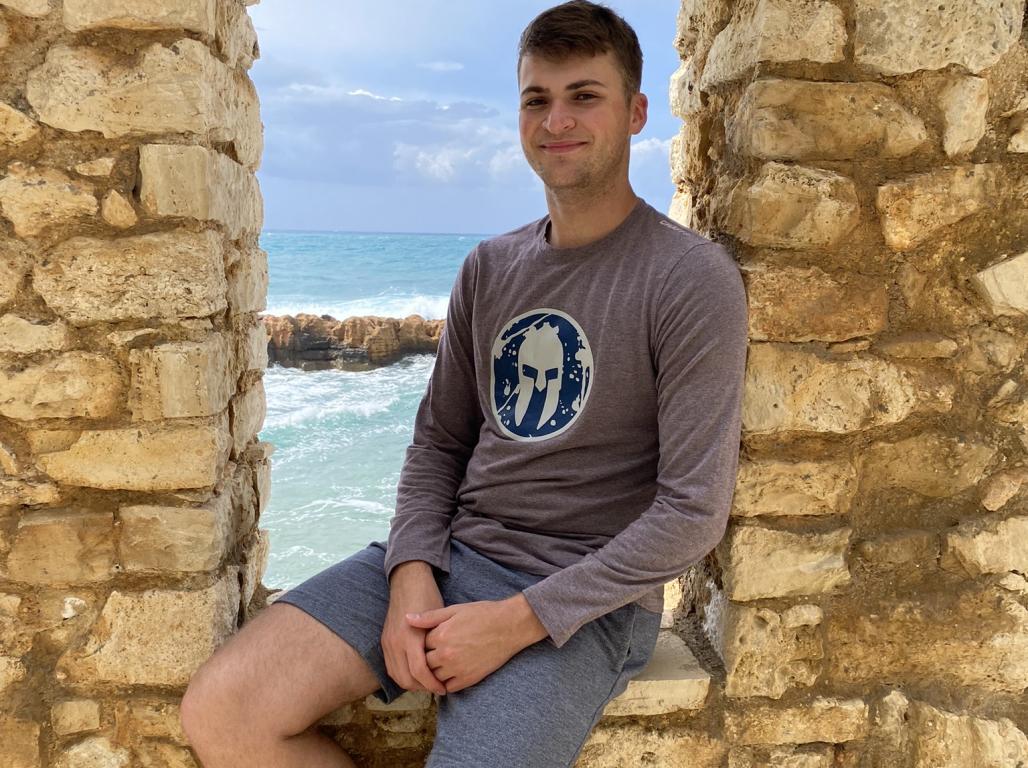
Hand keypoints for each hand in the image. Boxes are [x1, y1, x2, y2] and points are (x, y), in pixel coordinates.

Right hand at [381, 562, 447, 694]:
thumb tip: (446, 666)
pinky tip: (415, 675)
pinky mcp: (384, 642)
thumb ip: (439, 642)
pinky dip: (402, 675)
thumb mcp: (439, 617)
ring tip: (428, 684)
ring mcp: (387, 643)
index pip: (419, 672)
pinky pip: (390, 667)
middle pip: (406, 679)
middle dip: (422, 688)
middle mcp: (395, 643)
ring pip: (396, 676)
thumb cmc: (428, 597)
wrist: (408, 581)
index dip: (432, 684)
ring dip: (411, 684)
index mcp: (410, 638)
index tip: (443, 689)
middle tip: (437, 689)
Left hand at [405, 595, 547, 693]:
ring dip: (434, 672)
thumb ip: (429, 617)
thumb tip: (407, 619)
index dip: (422, 642)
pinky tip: (449, 674)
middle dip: (426, 658)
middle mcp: (446, 655)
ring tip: (439, 664)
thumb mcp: (454, 610)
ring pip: (434, 677)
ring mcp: (457, 668)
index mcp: (440, 636)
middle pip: (424, 662)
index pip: (419, 645)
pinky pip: (449, 687)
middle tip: (431, 654)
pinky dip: (446, 683)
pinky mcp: (469, 679)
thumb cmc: (482, 614)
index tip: (427, 640)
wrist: (509, 626)